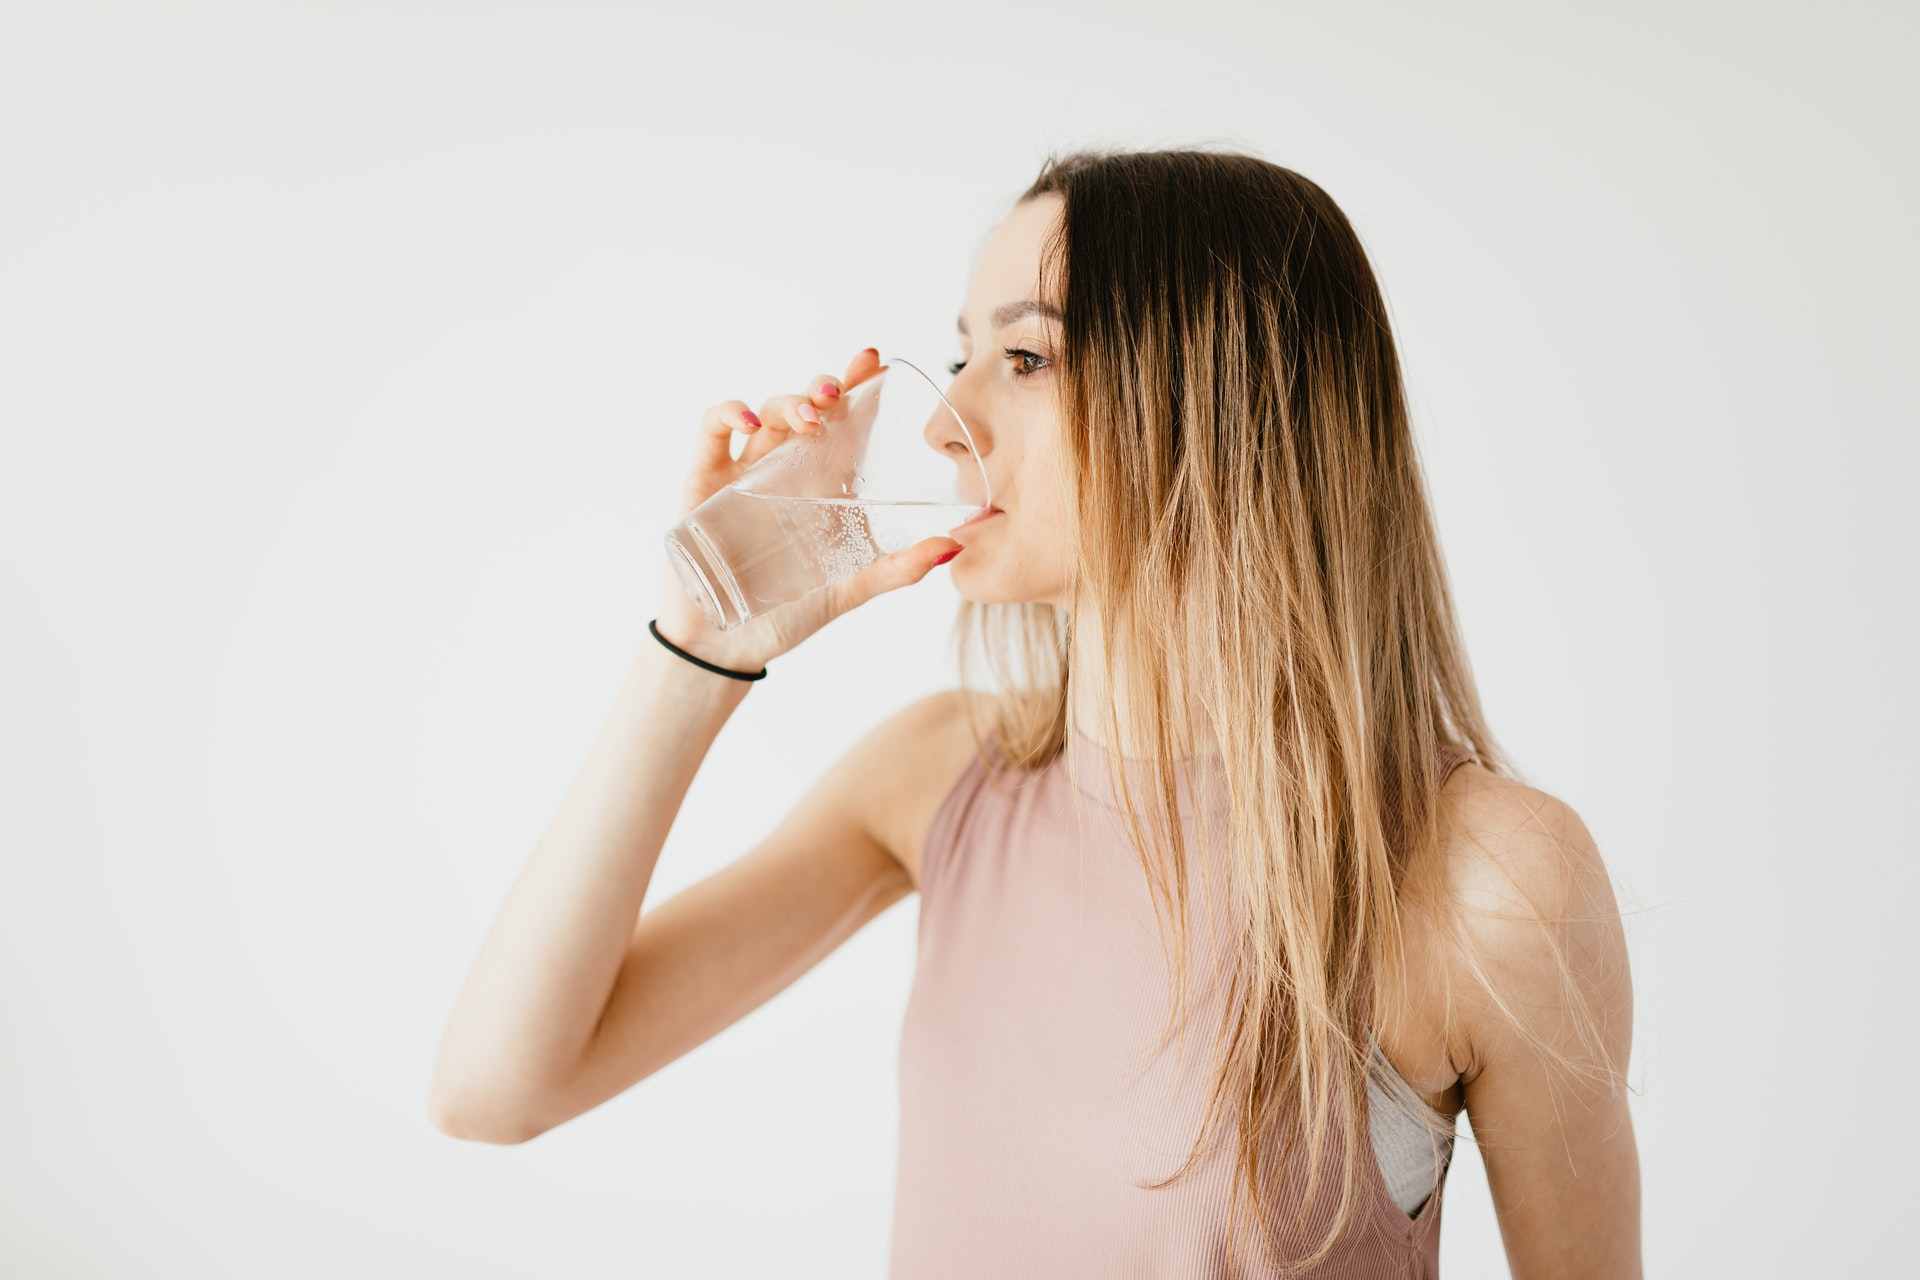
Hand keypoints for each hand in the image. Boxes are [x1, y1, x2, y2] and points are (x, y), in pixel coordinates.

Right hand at [657, 347, 963, 672]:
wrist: (727, 649)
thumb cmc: (788, 615)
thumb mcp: (850, 589)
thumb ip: (898, 568)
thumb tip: (955, 547)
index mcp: (821, 485)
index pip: (843, 423)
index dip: (858, 386)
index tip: (876, 362)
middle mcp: (784, 471)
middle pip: (805, 408)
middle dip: (824, 387)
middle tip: (840, 388)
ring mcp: (742, 472)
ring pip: (764, 415)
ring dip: (787, 402)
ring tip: (810, 413)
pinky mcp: (703, 482)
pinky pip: (711, 433)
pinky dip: (727, 416)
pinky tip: (748, 423)